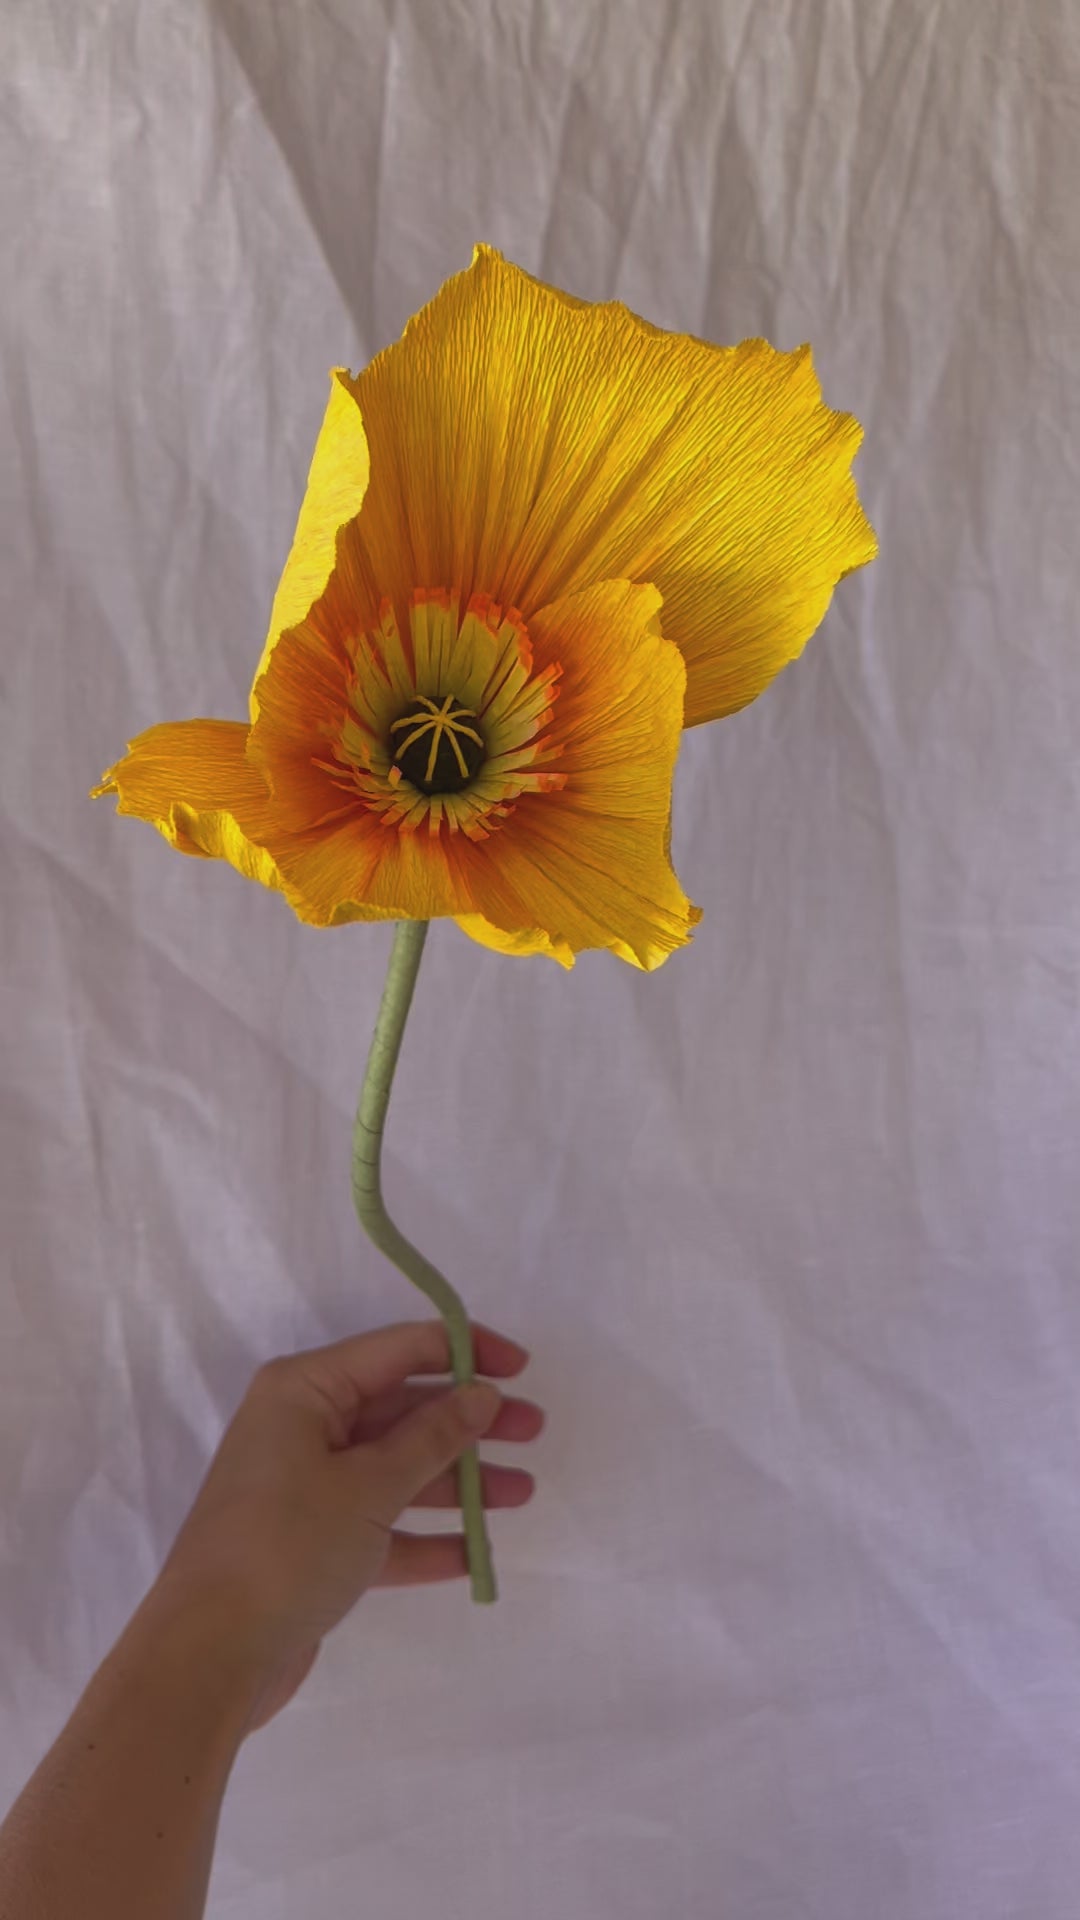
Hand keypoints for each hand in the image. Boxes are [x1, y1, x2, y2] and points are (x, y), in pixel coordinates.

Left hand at [149, 1320, 542, 1731]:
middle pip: (401, 1409)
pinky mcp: (311, 1547)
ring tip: (523, 1492)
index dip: (464, 1351)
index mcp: (304, 1390)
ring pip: (396, 1470)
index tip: (522, 1366)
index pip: (398, 1349)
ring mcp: (305, 1490)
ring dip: (458, 1480)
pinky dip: (425, 1538)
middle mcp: (302, 1428)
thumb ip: (432, 1437)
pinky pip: (381, 1529)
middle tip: (534, 1429)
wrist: (209, 1655)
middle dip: (468, 1420)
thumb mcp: (368, 1486)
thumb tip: (480, 1395)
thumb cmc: (285, 1546)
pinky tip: (476, 1554)